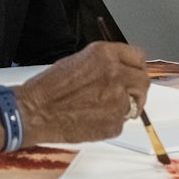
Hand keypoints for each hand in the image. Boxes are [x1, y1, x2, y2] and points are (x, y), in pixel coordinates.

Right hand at [15, 42, 148, 142]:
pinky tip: (92, 118)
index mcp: (104, 54)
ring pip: (135, 103)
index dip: (136, 66)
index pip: (137, 56)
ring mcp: (118, 100)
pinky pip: (121, 121)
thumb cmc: (48, 87)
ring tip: (102, 107)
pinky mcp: (115, 123)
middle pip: (143, 80)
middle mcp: (115, 74)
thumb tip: (119, 70)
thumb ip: (103, 63)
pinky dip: (111, 121)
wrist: (36, 111)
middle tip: (128, 93)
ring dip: (125, 105)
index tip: (134, 72)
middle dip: (137, 87)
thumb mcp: (77, 61)